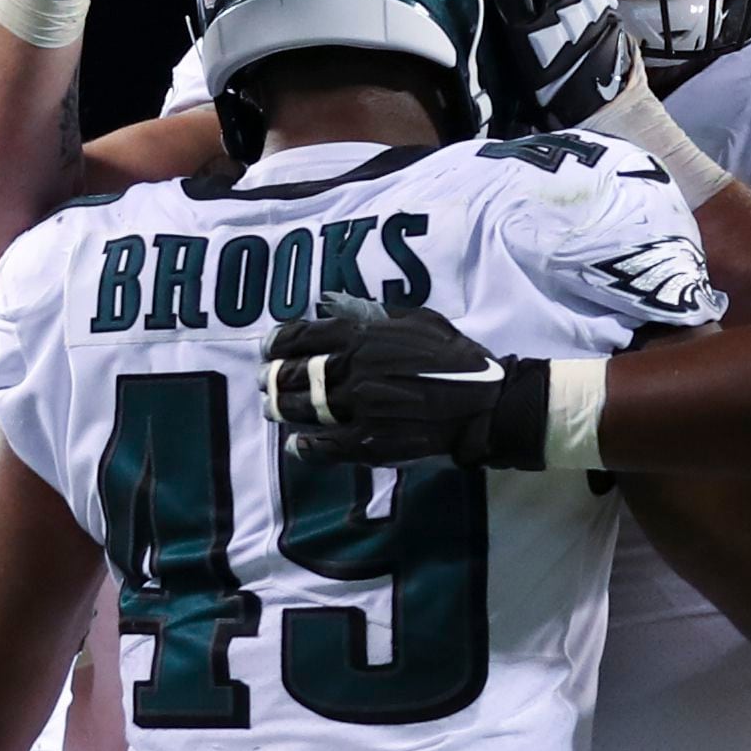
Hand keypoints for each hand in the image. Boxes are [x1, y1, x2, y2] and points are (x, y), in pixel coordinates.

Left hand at [263, 298, 545, 468]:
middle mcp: (355, 370)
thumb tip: (333, 304)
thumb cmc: (456, 358)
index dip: (278, 342)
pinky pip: (325, 446)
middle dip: (274, 377)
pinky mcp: (370, 443)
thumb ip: (373, 313)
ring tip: (272, 408)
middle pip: (297, 374)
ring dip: (282, 408)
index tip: (267, 348)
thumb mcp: (418, 320)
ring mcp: (360, 409)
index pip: (304, 336)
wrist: (486, 405)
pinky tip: (296, 444)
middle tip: (265, 381)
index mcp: (364, 337)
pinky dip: (306, 446)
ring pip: (304, 409)